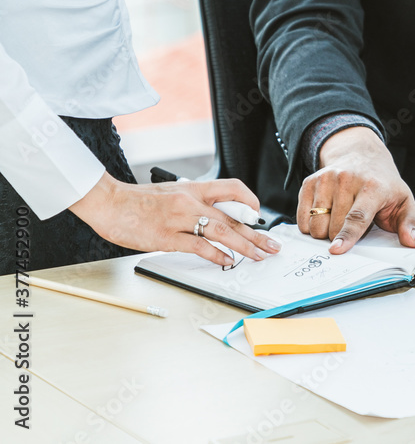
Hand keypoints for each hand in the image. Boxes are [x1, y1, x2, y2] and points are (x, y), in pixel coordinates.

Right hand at [70, 172, 280, 266]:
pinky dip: (216, 254)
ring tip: (258, 256)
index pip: (232, 188)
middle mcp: (190, 201)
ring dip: (245, 246)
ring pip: (222, 231)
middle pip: (233, 217)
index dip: (250, 202)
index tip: (258, 216)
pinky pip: (198, 246)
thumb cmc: (137, 201)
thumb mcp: (171, 192)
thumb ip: (193, 203)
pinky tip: (227, 261)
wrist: (108, 202)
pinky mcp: (166, 237)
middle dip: (257, 234)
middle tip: (272, 246)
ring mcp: (179, 219)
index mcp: (193, 188)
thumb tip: (213, 217)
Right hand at [300, 127, 414, 253]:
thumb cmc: (383, 184)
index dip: (347, 235)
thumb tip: (411, 242)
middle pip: (333, 226)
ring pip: (315, 223)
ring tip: (339, 220)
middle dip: (340, 237)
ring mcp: (326, 179)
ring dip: (324, 232)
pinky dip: (310, 224)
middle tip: (352, 227)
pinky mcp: (310, 182)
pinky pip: (302, 217)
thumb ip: (411, 223)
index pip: (357, 216)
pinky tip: (324, 216)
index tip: (337, 250)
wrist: (361, 155)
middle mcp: (346, 179)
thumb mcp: (404, 201)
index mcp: (372, 187)